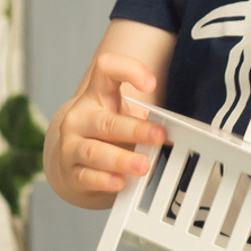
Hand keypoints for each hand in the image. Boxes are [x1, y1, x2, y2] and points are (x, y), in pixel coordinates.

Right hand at [48, 51, 167, 203]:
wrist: (73, 161)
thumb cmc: (106, 135)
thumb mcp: (125, 118)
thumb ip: (147, 121)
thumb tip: (179, 135)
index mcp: (97, 96)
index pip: (106, 69)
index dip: (128, 70)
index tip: (151, 83)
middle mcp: (81, 118)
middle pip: (106, 121)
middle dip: (135, 130)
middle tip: (159, 136)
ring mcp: (71, 145)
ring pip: (94, 151)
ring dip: (121, 159)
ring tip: (143, 165)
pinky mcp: (71, 172)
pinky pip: (87, 176)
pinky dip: (104, 180)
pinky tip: (119, 181)